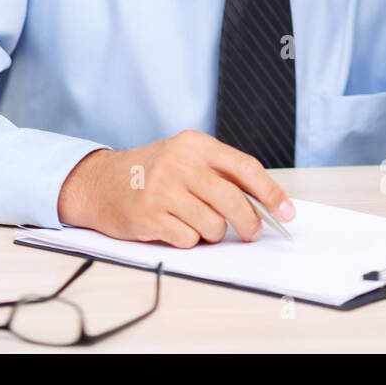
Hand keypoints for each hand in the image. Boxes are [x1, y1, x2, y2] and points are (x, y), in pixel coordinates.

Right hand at [56, 131, 294, 248]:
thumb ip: (219, 172)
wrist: (98, 182)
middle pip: (233, 201)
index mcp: (193, 144)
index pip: (245, 168)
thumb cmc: (149, 172)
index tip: (287, 213)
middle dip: (249, 223)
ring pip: (214, 225)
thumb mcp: (183, 157)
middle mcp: (178, 163)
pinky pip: (189, 239)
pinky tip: (173, 228)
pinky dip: (188, 240)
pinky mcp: (149, 216)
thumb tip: (265, 203)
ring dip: (212, 233)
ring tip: (194, 222)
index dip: (271, 193)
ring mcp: (162, 189)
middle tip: (251, 233)